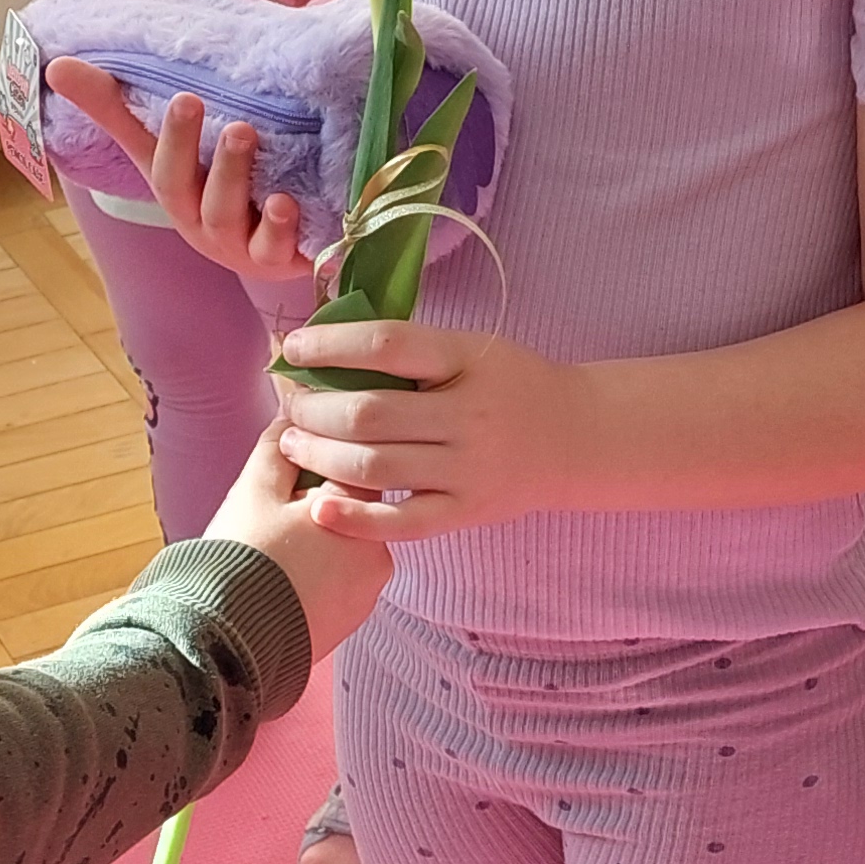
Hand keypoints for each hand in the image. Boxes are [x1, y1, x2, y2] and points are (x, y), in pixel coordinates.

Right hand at [44, 61, 314, 286]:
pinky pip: (273, 251)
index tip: (172, 91)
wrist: (283, 253)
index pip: (150, 158)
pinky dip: (278, 228)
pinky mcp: (278, 263)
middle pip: (179, 187)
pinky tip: (285, 203)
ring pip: (223, 217)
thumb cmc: (218, 190)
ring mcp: (236, 245)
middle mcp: (198, 221)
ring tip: (242, 133)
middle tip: (190, 100)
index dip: (148, 127)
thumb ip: (119, 108)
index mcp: (174, 189)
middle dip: (181, 145)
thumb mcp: (174, 150)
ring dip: (230, 174)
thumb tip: (56, 66)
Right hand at [205, 422, 392, 661]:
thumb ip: (278, 445)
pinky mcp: (351, 622)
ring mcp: (368, 592)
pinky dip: (317, 576)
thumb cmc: (241, 560)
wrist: (229, 642)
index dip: (320, 454)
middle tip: (270, 513)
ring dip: (317, 541)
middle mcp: (378, 551)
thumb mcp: (253, 490)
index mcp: (359, 511)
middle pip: (352, 509)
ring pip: (345, 547)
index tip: (293, 456)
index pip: (355, 460)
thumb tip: (293, 410)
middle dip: (316, 503)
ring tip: (271, 550)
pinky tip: (281, 579)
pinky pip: (339, 584)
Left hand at [266, 316, 586, 540]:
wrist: (573, 436)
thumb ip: (410, 348)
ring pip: (374, 466)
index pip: (387, 344)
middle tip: (291, 404)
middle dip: (314, 408)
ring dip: (320, 455)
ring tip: (293, 443)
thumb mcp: (471, 348)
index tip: (294, 348)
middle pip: (369, 412)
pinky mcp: (467, 512)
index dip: (331, 345)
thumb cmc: (508, 383)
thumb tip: (325, 341)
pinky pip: (402, 522)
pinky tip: (319, 509)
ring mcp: (468, 469)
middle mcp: (469, 415)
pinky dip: (355, 519)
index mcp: (467, 360)